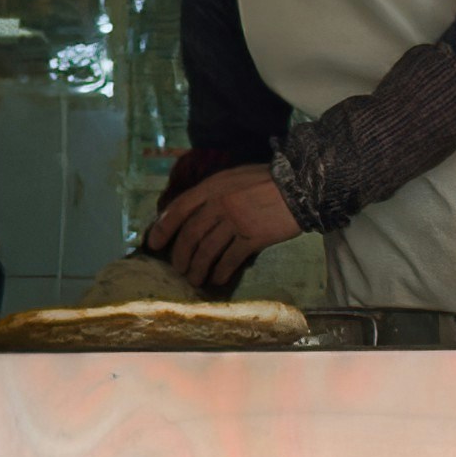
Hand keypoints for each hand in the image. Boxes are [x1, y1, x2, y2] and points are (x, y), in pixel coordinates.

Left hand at [146, 164, 301, 293]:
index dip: (164, 227)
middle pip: (191, 234)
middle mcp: (220, 204)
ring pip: (207, 250)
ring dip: (197, 268)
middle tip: (177, 269)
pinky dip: (221, 271)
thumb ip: (213, 192)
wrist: (301, 187)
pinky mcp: (254, 237)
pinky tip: (217, 279)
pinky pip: (231, 258)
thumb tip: (194, 213)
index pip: (179, 208)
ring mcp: (237, 222)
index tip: (154, 243)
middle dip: (180, 254)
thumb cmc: (267, 180)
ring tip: (193, 280)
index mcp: (212, 186)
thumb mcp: (233, 177)